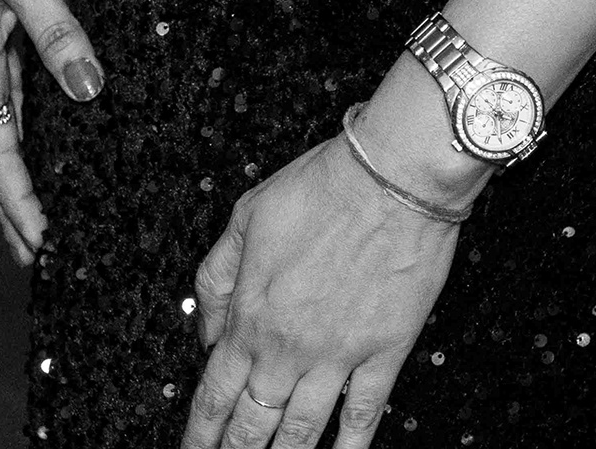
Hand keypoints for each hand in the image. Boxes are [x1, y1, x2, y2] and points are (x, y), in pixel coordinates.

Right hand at [0, 0, 101, 264]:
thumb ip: (58, 30)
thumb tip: (90, 90)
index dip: (21, 203)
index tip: (45, 247)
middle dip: (14, 208)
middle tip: (42, 259)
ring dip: (16, 174)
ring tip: (41, 216)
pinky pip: (2, 96)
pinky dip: (20, 130)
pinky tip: (40, 138)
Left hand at [183, 127, 463, 448]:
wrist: (396, 173)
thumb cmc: (326, 184)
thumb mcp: (246, 217)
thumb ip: (216, 278)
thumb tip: (206, 330)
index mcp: (250, 317)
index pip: (214, 396)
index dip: (200, 434)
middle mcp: (289, 348)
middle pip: (253, 425)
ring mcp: (339, 354)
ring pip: (302, 430)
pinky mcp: (386, 349)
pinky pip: (364, 411)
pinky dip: (349, 444)